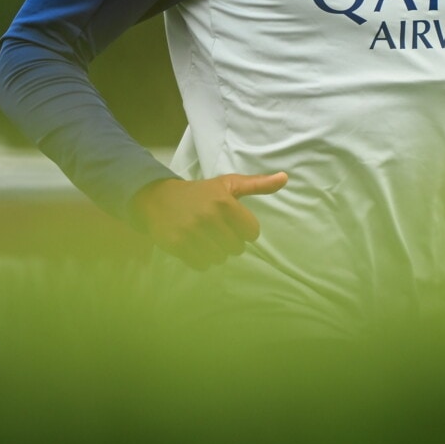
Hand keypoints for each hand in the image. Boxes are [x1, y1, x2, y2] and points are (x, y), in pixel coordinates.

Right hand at [130, 172, 287, 270]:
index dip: (246, 231)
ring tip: (206, 238)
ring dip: (216, 252)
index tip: (235, 224)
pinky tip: (195, 245)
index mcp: (224, 201)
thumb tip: (285, 178)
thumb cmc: (201, 192)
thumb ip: (258, 184)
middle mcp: (208, 216)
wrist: (159, 198)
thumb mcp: (229, 184)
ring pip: (220, 258)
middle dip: (230, 242)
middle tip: (218, 231)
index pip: (252, 232)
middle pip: (236, 248)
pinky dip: (201, 260)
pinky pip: (202, 265)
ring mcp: (191, 231)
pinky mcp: (177, 245)